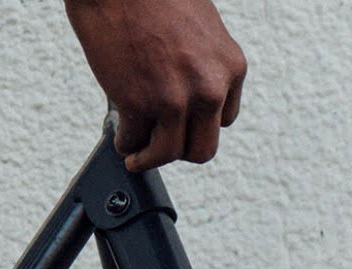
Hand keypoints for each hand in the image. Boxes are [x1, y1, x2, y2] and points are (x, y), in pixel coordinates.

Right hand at [64, 0, 246, 170]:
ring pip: (167, 155)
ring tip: (136, 154)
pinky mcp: (139, 105)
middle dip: (179, 150)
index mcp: (229, 67)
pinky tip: (121, 136)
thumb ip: (201, 65)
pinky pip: (133, 142)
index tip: (183, 123)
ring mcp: (174, 100)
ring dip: (149, 158)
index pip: (224, 118)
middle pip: (202, 149)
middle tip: (161, 145)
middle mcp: (208, 88)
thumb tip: (187, 95)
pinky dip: (125, 143)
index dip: (199, 124)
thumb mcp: (200, 28)